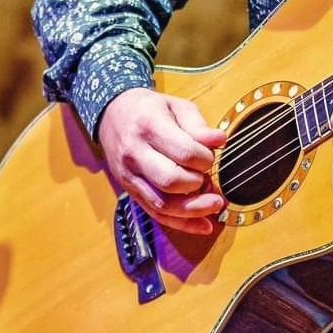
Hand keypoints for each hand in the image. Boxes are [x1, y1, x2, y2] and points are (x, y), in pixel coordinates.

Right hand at [98, 87, 226, 234]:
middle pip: (170, 181)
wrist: (112, 115)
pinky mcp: (131, 191)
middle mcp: (135, 154)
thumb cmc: (150, 110)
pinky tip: (203, 226)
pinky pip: (156, 214)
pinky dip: (182, 223)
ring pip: (162, 204)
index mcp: (149, 127)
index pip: (183, 152)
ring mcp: (130, 177)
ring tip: (216, 205)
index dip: (205, 159)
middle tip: (210, 177)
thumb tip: (220, 141)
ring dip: (193, 210)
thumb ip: (198, 125)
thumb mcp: (176, 106)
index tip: (211, 156)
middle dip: (198, 183)